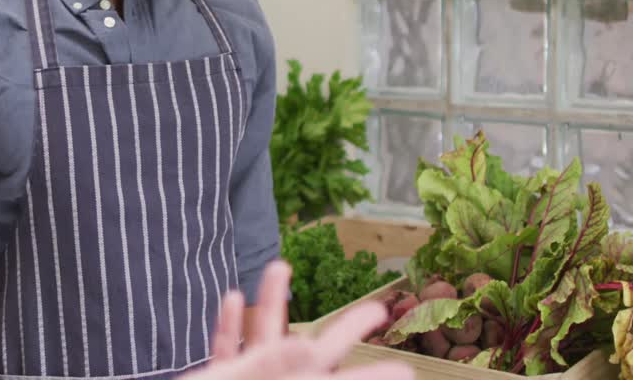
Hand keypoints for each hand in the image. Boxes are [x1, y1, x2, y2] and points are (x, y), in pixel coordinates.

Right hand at [182, 262, 412, 379]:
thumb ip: (276, 362)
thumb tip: (306, 345)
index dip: (373, 379)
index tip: (407, 373)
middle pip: (319, 352)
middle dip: (346, 329)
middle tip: (378, 310)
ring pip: (265, 336)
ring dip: (273, 301)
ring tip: (281, 264)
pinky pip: (225, 351)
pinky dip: (226, 326)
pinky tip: (229, 298)